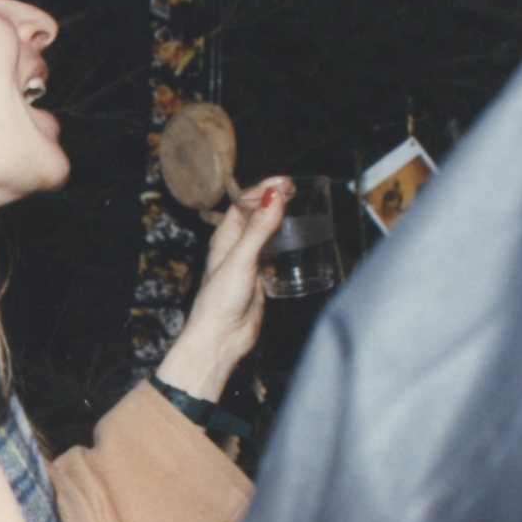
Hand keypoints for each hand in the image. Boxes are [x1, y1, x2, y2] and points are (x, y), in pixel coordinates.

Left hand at [156, 175, 292, 400]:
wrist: (222, 338)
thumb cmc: (221, 300)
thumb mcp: (241, 259)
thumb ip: (259, 229)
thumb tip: (274, 196)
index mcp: (224, 238)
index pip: (243, 203)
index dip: (263, 189)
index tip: (286, 182)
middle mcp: (234, 248)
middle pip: (256, 216)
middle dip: (274, 200)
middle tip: (297, 191)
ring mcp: (247, 264)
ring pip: (266, 235)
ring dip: (280, 222)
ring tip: (300, 212)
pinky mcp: (259, 280)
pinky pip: (273, 257)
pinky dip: (284, 248)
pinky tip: (296, 247)